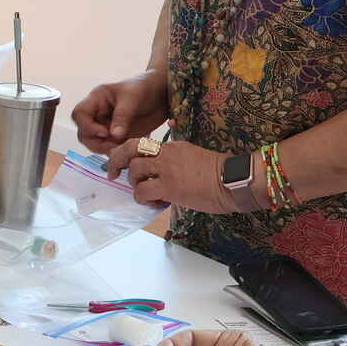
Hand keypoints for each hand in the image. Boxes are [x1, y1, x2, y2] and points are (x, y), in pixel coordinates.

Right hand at [72, 71, 169, 153]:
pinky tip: (126, 150)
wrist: (162, 94)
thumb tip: (114, 135)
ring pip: (94, 143)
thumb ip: (122, 116)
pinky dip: (115, 151)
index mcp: (97, 99)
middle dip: (95, 141)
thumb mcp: (132, 98)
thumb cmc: (145, 87)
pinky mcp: (117, 135)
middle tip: (113, 145)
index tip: (104, 132)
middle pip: (83, 132)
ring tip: (121, 148)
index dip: (87, 126)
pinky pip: (109, 147)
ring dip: (104, 148)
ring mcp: (107, 125)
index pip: (79, 114)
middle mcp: (98, 113)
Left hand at [110, 139, 227, 212]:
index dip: (125, 151)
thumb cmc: (220, 173)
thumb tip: (162, 173)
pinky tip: (155, 203)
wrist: (235, 180)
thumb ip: (176, 160)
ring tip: (145, 193)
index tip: (120, 161)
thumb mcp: (194, 157)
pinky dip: (143, 199)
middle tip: (111, 173)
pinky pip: (143, 191)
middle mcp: (166, 153)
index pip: (141, 143)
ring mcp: (167, 169)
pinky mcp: (169, 187)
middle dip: (116, 161)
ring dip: (134, 184)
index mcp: (172, 146)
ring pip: (134, 171)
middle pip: (130, 150)